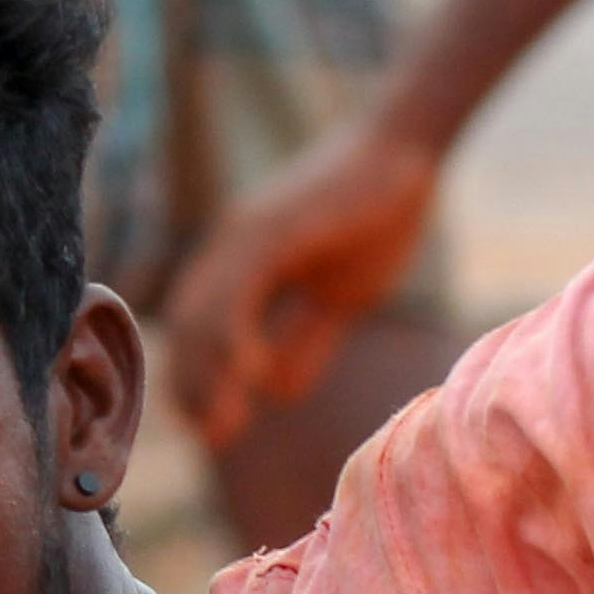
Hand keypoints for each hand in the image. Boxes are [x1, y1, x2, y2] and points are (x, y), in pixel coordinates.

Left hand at [167, 115, 443, 446]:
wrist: (404, 155)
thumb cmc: (375, 220)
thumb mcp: (336, 299)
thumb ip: (303, 342)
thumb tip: (277, 393)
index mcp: (237, 262)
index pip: (195, 331)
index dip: (195, 383)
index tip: (211, 430)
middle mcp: (227, 246)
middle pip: (188, 328)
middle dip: (193, 389)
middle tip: (214, 438)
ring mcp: (245, 233)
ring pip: (205, 314)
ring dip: (210, 374)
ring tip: (226, 423)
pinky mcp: (272, 229)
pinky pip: (239, 289)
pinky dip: (236, 335)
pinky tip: (249, 375)